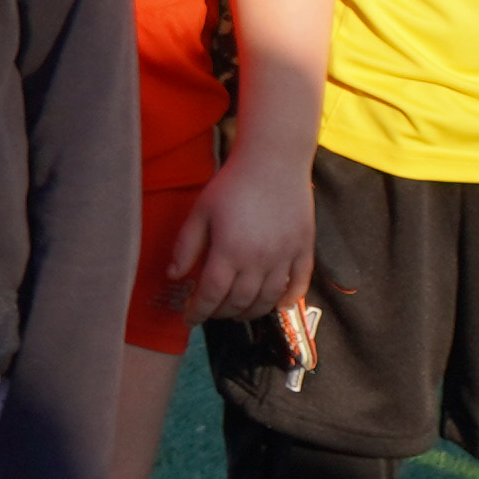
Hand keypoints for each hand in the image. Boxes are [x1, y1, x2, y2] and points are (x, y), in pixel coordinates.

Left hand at [173, 139, 319, 321]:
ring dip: (251, 312)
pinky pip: (299, 284)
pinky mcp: (304, 249)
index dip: (198, 311)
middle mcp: (258, 261)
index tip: (190, 318)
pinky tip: (276, 304)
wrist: (274, 160)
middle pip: (239, 302)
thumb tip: (174, 276)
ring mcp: (284, 257)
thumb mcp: (201, 211)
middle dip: (222, 313)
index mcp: (229, 252)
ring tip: (238, 311)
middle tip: (212, 311)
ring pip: (268, 300)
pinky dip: (288, 300)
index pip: (211, 295)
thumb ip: (187, 246)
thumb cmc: (232, 183)